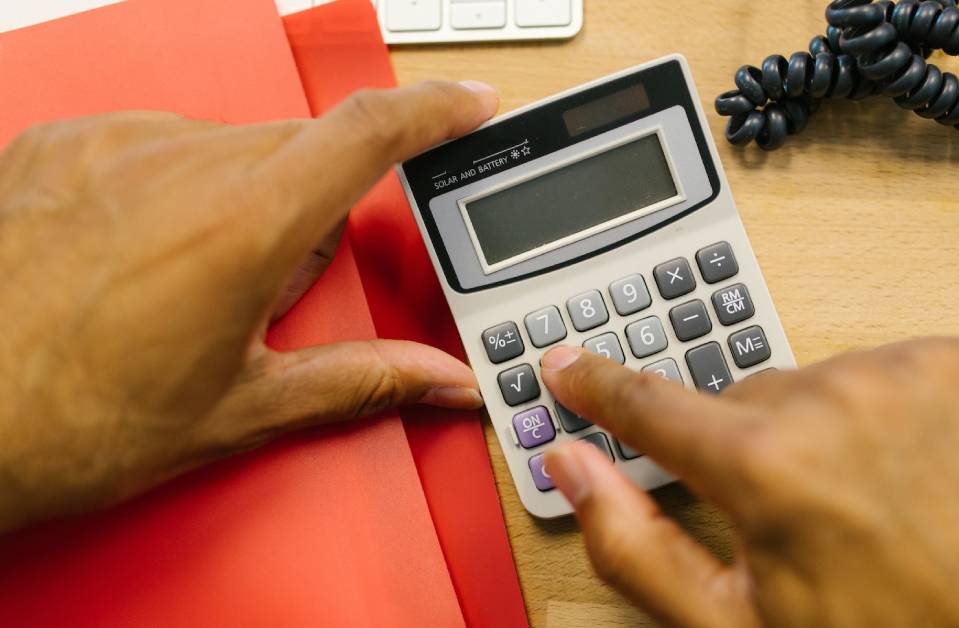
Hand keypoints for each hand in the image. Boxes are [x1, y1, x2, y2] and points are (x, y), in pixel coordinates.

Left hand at [0, 81, 498, 532]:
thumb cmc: (71, 423)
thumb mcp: (241, 410)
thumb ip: (362, 380)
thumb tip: (442, 381)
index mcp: (244, 228)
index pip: (368, 133)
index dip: (434, 111)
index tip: (468, 105)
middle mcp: (180, 166)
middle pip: (298, 150)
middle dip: (309, 208)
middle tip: (267, 287)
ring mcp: (112, 147)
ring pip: (226, 145)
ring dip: (237, 198)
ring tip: (184, 281)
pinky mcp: (60, 144)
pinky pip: (152, 141)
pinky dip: (168, 185)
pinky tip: (133, 253)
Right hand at [540, 337, 958, 626]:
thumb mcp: (736, 626)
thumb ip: (633, 541)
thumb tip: (572, 467)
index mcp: (770, 464)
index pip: (653, 402)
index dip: (601, 385)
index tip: (571, 363)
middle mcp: (842, 397)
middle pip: (752, 399)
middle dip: (760, 450)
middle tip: (805, 515)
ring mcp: (924, 370)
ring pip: (833, 380)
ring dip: (838, 428)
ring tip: (882, 500)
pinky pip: (908, 366)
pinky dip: (906, 409)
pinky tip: (929, 471)